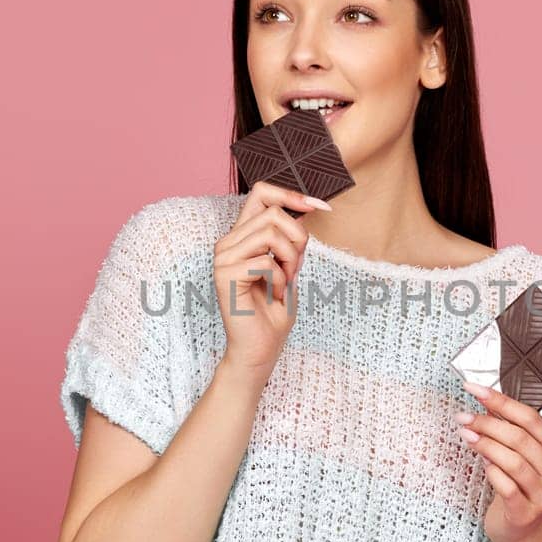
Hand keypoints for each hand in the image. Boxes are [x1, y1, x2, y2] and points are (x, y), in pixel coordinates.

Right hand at [215, 181, 330, 378]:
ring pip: (270, 232)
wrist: (260, 348)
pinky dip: (279, 278)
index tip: (319, 205)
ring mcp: (223, 257)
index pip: (260, 193)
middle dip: (297, 237)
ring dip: (289, 258)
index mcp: (242, 236)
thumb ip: (289, 237)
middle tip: (296, 267)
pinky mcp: (224, 274)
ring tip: (285, 280)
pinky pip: (265, 261)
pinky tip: (274, 294)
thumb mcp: (289, 265)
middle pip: (272, 212)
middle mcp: (228, 242)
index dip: (290, 193)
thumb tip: (306, 205)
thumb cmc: (274, 310)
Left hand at [455, 380, 541, 541]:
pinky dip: (491, 471)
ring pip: (513, 461)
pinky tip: (482, 464)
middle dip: (487, 423)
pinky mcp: (527, 513)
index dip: (501, 401)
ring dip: (485, 444)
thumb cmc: (518, 484)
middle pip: (520, 438)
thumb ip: (509, 428)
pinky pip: (505, 486)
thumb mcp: (519, 453)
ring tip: (465, 434)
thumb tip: (486, 398)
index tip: (473, 389)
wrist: (520, 528)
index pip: (532, 419)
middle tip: (463, 417)